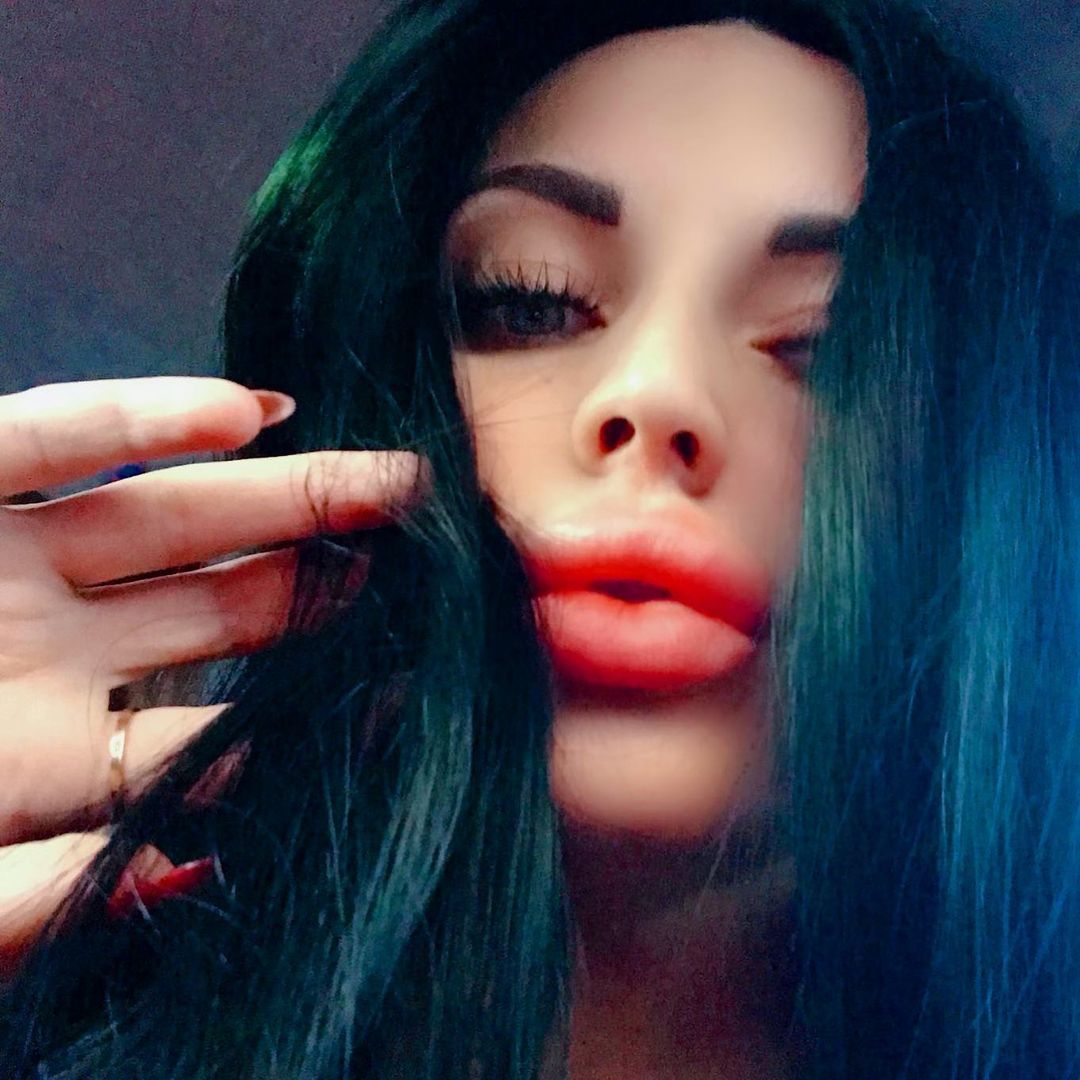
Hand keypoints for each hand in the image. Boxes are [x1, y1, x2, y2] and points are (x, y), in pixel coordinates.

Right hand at [0, 376, 425, 975]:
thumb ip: (36, 908)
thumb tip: (192, 869)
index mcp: (50, 750)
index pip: (217, 715)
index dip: (317, 692)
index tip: (421, 670)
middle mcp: (39, 650)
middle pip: (220, 599)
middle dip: (333, 574)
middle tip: (447, 548)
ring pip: (166, 515)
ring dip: (284, 494)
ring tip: (396, 480)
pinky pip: (45, 439)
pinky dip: (141, 418)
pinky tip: (254, 407)